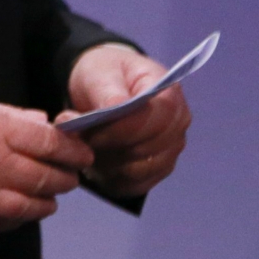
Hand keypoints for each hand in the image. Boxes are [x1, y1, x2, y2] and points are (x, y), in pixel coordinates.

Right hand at [0, 85, 94, 233]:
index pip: (51, 143)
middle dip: (67, 177)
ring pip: (32, 207)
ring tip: (49, 195)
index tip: (82, 151)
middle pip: (48, 178)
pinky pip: (5, 223)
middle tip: (71, 174)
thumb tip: (40, 122)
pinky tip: (20, 209)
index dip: (73, 148)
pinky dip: (19, 216)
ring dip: (47, 201)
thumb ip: (6, 114)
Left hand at [59, 44, 190, 198]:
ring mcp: (170, 149)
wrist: (102, 86)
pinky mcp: (157, 169)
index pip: (156, 119)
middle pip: (148, 150)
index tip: (90, 130)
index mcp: (169, 93)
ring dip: (108, 163)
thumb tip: (115, 107)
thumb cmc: (104, 74)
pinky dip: (111, 178)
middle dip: (110, 147)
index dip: (122, 130)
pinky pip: (135, 185)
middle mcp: (178, 124)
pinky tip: (95, 161)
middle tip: (80, 138)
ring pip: (140, 171)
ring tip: (86, 147)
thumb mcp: (99, 73)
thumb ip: (108, 91)